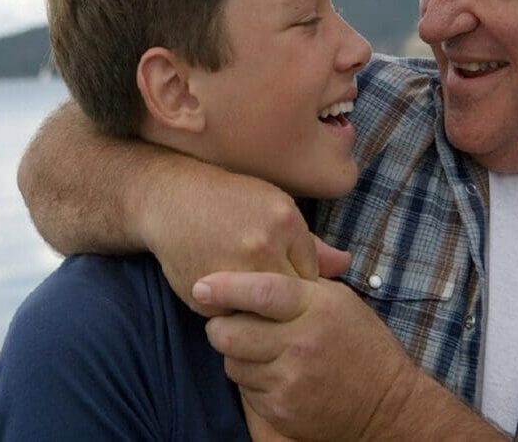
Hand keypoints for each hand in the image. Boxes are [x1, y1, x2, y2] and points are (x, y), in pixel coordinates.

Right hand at [135, 167, 349, 315]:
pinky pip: (232, 318)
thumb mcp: (273, 205)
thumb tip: (346, 266)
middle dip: (283, 304)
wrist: (171, 199)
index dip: (299, 283)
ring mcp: (232, 272)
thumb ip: (310, 242)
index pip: (311, 277)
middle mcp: (261, 247)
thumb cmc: (227, 200)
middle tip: (269, 296)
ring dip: (257, 312)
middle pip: (290, 300)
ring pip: (262, 315)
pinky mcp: (207, 293)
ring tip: (247, 295)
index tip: (284, 278)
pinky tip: (224, 293)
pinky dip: (231, 313)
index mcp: (284, 222)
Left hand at [193, 272, 417, 439]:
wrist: (387, 406)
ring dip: (236, 354)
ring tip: (257, 348)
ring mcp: (289, 381)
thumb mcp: (339, 300)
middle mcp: (299, 345)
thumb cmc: (361, 343)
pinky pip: (244, 389)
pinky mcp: (281, 411)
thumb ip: (300, 281)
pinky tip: (271, 372)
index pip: (260, 291)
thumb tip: (259, 255)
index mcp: (314, 309)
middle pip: (230, 333)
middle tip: (227, 322)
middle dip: (220, 326)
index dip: (225, 287)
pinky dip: (250, 379)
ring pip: (232, 363)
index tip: (201, 285)